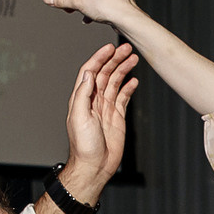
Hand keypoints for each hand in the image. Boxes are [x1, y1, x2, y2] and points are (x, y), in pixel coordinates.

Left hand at [62, 42, 138, 201]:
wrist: (94, 166)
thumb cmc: (84, 146)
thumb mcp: (79, 117)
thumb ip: (83, 94)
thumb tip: (89, 73)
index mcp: (82, 98)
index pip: (90, 71)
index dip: (99, 58)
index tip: (109, 47)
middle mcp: (94, 101)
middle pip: (104, 73)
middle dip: (114, 59)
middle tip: (126, 48)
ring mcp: (106, 108)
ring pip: (115, 82)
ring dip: (123, 69)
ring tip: (133, 58)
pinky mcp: (117, 117)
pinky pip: (123, 97)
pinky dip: (128, 87)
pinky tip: (134, 79)